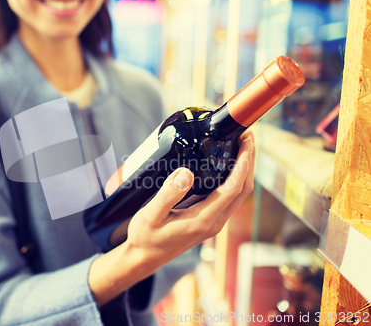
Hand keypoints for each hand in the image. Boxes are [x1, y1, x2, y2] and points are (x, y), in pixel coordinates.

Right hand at [88, 131, 254, 305]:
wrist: (145, 257)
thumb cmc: (146, 238)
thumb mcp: (150, 216)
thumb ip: (168, 195)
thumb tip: (186, 172)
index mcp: (203, 220)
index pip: (232, 188)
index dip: (243, 163)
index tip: (244, 141)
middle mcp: (214, 222)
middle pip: (242, 189)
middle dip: (248, 161)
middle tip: (246, 135)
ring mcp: (213, 222)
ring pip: (238, 193)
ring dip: (244, 169)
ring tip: (240, 144)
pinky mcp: (209, 220)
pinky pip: (229, 196)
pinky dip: (234, 177)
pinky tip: (226, 164)